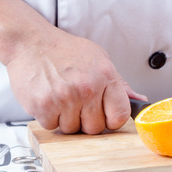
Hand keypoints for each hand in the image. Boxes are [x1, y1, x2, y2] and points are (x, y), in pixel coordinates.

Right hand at [6, 27, 146, 133]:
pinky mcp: (42, 105)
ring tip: (63, 98)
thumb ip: (120, 85)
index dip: (113, 120)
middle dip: (88, 120)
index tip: (106, 116)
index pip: (120, 115)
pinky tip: (50, 99)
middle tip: (79, 104)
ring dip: (68, 119)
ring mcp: (64, 98)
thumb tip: (140, 100)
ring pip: (73, 129)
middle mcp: (87, 88)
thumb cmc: (66, 51)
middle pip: (95, 128)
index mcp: (105, 76)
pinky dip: (50, 117)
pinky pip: (52, 126)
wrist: (31, 42)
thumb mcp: (100, 60)